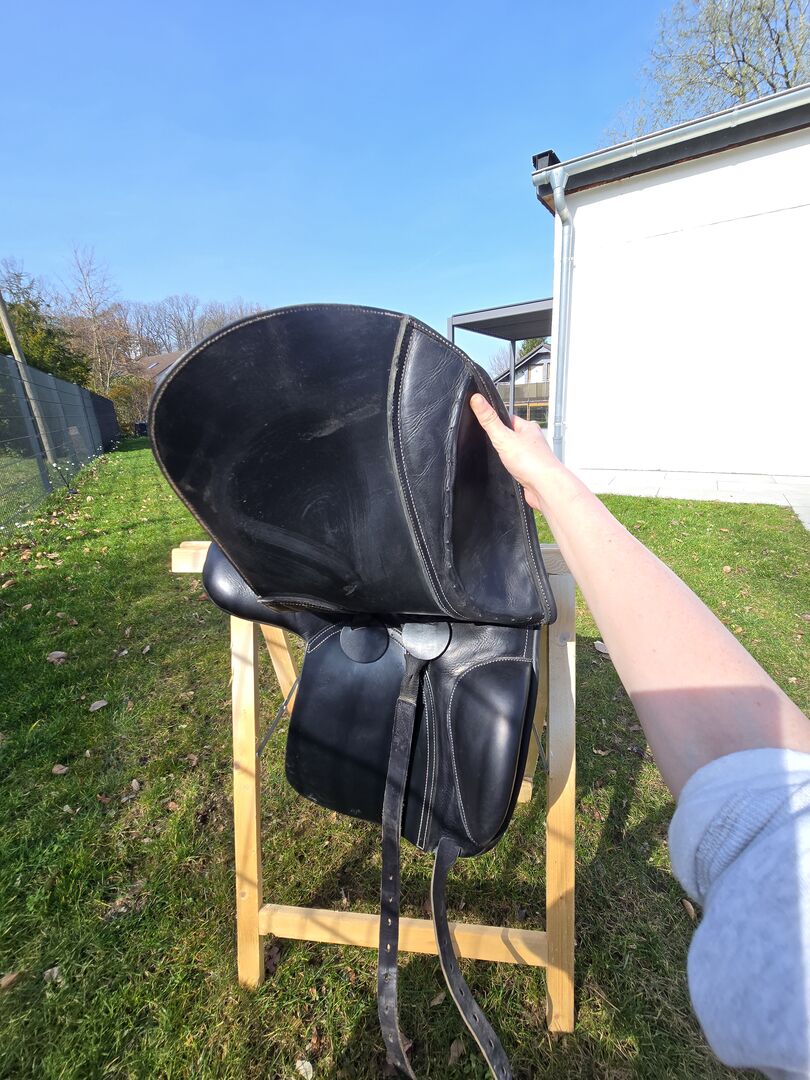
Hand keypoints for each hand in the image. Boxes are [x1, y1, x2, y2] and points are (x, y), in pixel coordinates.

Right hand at [469, 394, 558, 509]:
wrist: (546, 488)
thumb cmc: (532, 462)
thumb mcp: (503, 437)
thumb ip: (489, 420)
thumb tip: (477, 399)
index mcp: (528, 428)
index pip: (508, 419)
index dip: (495, 421)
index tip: (485, 423)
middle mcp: (532, 441)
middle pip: (510, 436)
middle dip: (500, 442)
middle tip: (491, 445)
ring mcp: (532, 457)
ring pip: (514, 453)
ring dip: (505, 457)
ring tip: (499, 460)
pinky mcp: (530, 472)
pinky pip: (516, 468)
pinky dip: (510, 470)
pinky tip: (506, 473)